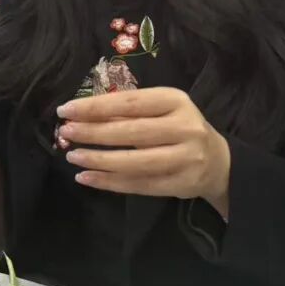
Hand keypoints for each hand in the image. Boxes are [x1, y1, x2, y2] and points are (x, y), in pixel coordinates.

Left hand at [57, 87, 230, 217]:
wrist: (219, 162)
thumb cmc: (177, 128)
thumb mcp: (159, 110)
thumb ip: (126, 110)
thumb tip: (80, 114)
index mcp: (175, 101)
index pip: (129, 102)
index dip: (95, 107)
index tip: (66, 110)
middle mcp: (185, 128)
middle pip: (132, 132)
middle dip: (93, 132)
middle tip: (66, 132)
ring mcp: (187, 158)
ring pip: (136, 162)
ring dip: (99, 160)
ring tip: (73, 156)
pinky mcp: (183, 184)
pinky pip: (140, 184)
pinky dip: (110, 182)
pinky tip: (86, 177)